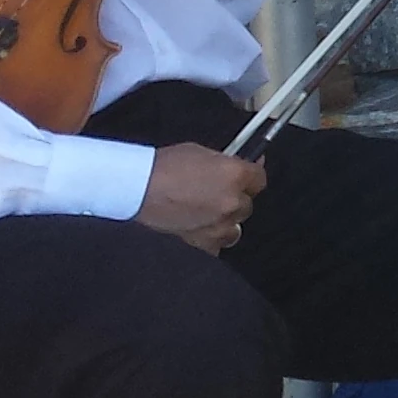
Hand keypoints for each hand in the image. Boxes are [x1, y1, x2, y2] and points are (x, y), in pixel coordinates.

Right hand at [137, 143, 265, 255]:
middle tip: (217, 194)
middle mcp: (231, 201)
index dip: (252, 177)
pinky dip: (210, 238)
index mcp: (235, 175)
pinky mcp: (202, 242)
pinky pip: (216, 245)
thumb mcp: (201, 153)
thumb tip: (239, 165)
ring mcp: (218, 224)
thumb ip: (225, 163)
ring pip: (235, 227)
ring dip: (226, 221)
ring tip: (208, 213)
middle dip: (235, 199)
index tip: (248, 177)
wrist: (137, 188)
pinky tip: (199, 228)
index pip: (260, 179)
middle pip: (247, 204)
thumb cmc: (162, 168)